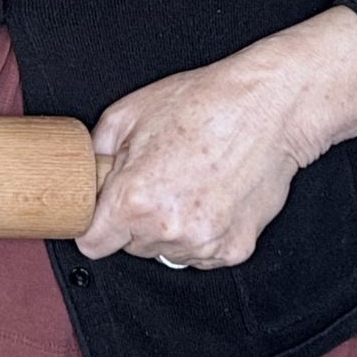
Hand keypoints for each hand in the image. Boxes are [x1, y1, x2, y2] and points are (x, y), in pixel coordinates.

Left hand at [76, 9, 356, 269]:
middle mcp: (168, 228)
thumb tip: (88, 172)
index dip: (94, 224)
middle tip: (155, 178)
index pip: (92, 243)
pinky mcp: (234, 249)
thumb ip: (96, 152)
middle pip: (130, 245)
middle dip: (135, 218)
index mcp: (135, 199)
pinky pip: (201, 253)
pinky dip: (202, 231)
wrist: (267, 108)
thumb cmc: (205, 104)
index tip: (102, 214)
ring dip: (169, 227)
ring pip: (166, 251)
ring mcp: (204, 243)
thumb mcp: (128, 112)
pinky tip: (210, 195)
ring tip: (187, 182)